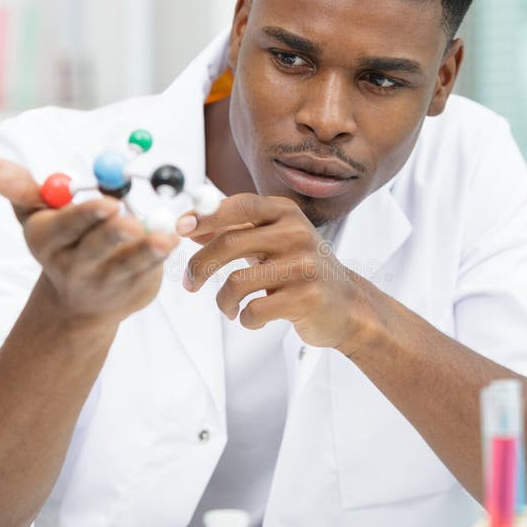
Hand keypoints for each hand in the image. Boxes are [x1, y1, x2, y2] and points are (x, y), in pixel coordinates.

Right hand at [0, 156, 186, 326]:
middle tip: (130, 219)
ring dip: (146, 251)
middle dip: (114, 232)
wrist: (79, 299)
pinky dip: (161, 257)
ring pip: (126, 264)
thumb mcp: (36, 213)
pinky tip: (170, 241)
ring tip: (163, 239)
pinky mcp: (132, 291)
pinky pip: (148, 272)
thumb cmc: (61, 239)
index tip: (106, 202)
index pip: (65, 226)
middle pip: (95, 246)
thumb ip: (18, 186)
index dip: (85, 214)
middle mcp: (72, 266)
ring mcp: (104, 282)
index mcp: (46, 240)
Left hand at [181, 192, 366, 349]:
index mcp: (286, 213)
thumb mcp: (273, 241)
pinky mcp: (307, 298)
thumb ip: (236, 230)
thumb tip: (190, 225)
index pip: (238, 206)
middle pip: (229, 243)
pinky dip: (245, 319)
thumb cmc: (302, 271)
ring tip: (229, 307)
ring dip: (223, 301)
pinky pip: (254, 310)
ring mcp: (304, 265)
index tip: (179, 229)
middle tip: (190, 283)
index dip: (205, 216)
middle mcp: (296, 233)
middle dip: (200, 266)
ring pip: (237, 282)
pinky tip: (252, 318)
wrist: (347, 305)